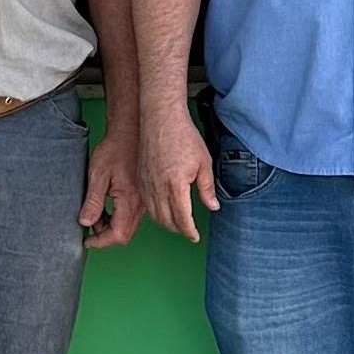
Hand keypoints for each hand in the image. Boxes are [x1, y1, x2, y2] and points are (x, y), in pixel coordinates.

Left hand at [81, 128, 144, 248]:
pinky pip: (131, 216)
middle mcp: (140, 204)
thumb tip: (86, 222)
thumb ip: (93, 201)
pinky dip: (117, 218)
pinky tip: (107, 207)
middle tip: (88, 226)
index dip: (100, 242)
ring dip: (110, 227)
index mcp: (130, 200)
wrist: (131, 132)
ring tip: (96, 213)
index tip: (86, 241)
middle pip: (124, 234)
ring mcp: (143, 201)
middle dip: (104, 236)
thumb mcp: (98, 174)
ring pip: (128, 227)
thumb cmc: (115, 148)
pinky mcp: (142, 197)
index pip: (117, 234)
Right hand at [141, 105, 217, 241]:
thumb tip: (213, 206)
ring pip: (154, 214)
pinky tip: (162, 209)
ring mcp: (146, 184)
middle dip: (178, 229)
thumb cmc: (182, 136)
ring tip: (176, 223)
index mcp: (176, 186)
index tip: (195, 235)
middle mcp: (158, 188)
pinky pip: (146, 203)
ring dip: (165, 223)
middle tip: (188, 230)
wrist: (160, 118)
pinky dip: (154, 212)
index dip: (190, 231)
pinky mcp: (140, 178)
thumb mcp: (204, 162)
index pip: (182, 219)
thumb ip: (207, 188)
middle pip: (167, 221)